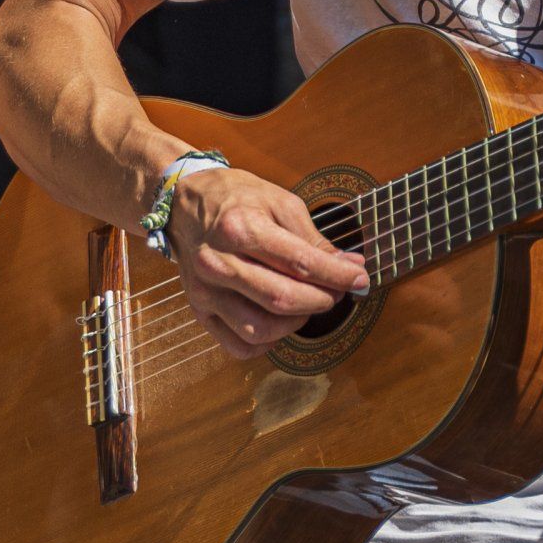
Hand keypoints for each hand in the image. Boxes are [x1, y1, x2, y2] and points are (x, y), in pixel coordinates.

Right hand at [166, 166, 370, 360]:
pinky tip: (278, 322)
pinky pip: (238, 345)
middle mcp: (218, 262)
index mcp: (240, 227)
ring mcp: (205, 290)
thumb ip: (313, 238)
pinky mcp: (198, 310)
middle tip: (338, 291)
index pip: (299, 261)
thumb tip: (351, 265)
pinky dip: (266, 343)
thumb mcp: (279, 201)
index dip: (337, 275)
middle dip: (321, 299)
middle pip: (281, 298)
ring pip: (260, 328)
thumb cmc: (235, 197)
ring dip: (296, 324)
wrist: (182, 201)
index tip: (361, 278)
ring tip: (308, 304)